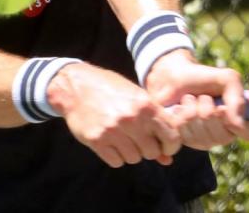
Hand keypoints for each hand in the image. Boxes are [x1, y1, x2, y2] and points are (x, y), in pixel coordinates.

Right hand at [46, 62, 180, 167]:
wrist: (77, 86)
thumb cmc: (112, 90)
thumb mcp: (137, 99)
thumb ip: (155, 125)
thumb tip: (167, 159)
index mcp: (146, 105)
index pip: (171, 136)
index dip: (170, 146)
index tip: (164, 147)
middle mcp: (132, 118)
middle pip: (152, 152)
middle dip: (148, 149)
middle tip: (139, 139)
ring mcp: (113, 130)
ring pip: (134, 158)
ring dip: (131, 152)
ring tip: (123, 138)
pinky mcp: (97, 140)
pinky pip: (116, 162)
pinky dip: (116, 156)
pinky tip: (111, 142)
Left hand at [144, 50, 248, 148]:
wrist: (175, 77)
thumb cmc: (204, 78)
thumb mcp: (227, 79)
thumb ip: (237, 99)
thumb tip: (235, 125)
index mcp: (240, 121)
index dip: (236, 122)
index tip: (222, 107)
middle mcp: (224, 135)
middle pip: (221, 135)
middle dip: (208, 109)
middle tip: (203, 97)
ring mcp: (205, 142)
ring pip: (200, 132)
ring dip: (192, 108)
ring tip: (191, 100)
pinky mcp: (185, 142)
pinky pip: (183, 132)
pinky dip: (180, 113)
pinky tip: (180, 108)